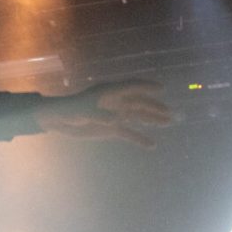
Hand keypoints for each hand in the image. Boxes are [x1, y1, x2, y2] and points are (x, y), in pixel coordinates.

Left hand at [35, 81, 172, 146]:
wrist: (60, 120)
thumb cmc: (70, 110)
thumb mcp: (83, 112)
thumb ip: (98, 115)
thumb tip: (114, 121)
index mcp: (109, 92)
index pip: (131, 86)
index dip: (146, 87)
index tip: (162, 89)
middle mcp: (116, 102)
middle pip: (139, 103)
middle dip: (155, 107)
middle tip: (172, 114)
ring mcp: (115, 114)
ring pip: (138, 116)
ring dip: (152, 119)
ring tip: (169, 123)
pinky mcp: (112, 128)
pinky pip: (129, 132)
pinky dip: (140, 138)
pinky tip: (151, 145)